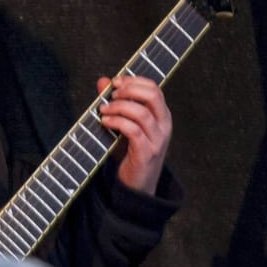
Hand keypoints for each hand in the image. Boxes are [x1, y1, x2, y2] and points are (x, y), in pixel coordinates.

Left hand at [96, 75, 171, 193]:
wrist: (137, 185)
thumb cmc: (130, 152)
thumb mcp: (123, 124)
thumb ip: (115, 102)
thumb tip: (102, 81)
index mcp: (161, 116)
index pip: (154, 88)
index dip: (134, 81)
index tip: (115, 81)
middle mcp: (163, 126)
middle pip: (153, 95)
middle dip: (129, 90)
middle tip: (111, 94)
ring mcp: (157, 140)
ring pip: (141, 113)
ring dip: (118, 107)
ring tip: (103, 110)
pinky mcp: (146, 153)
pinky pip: (133, 131)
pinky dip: (117, 122)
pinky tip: (105, 122)